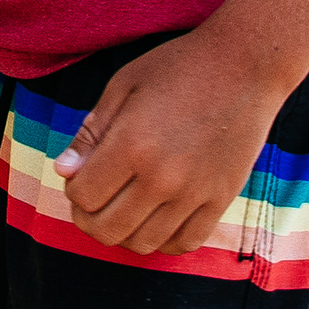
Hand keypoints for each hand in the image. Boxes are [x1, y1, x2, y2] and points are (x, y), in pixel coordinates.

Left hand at [52, 27, 293, 258]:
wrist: (245, 64)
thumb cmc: (179, 67)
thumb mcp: (123, 85)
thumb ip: (91, 132)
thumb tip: (64, 171)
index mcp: (131, 143)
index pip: (83, 197)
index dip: (73, 190)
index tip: (81, 175)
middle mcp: (161, 176)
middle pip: (107, 230)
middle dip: (89, 219)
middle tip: (94, 200)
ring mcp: (194, 193)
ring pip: (143, 244)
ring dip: (124, 233)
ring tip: (124, 208)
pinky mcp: (221, 200)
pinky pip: (185, 244)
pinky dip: (164, 240)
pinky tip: (158, 217)